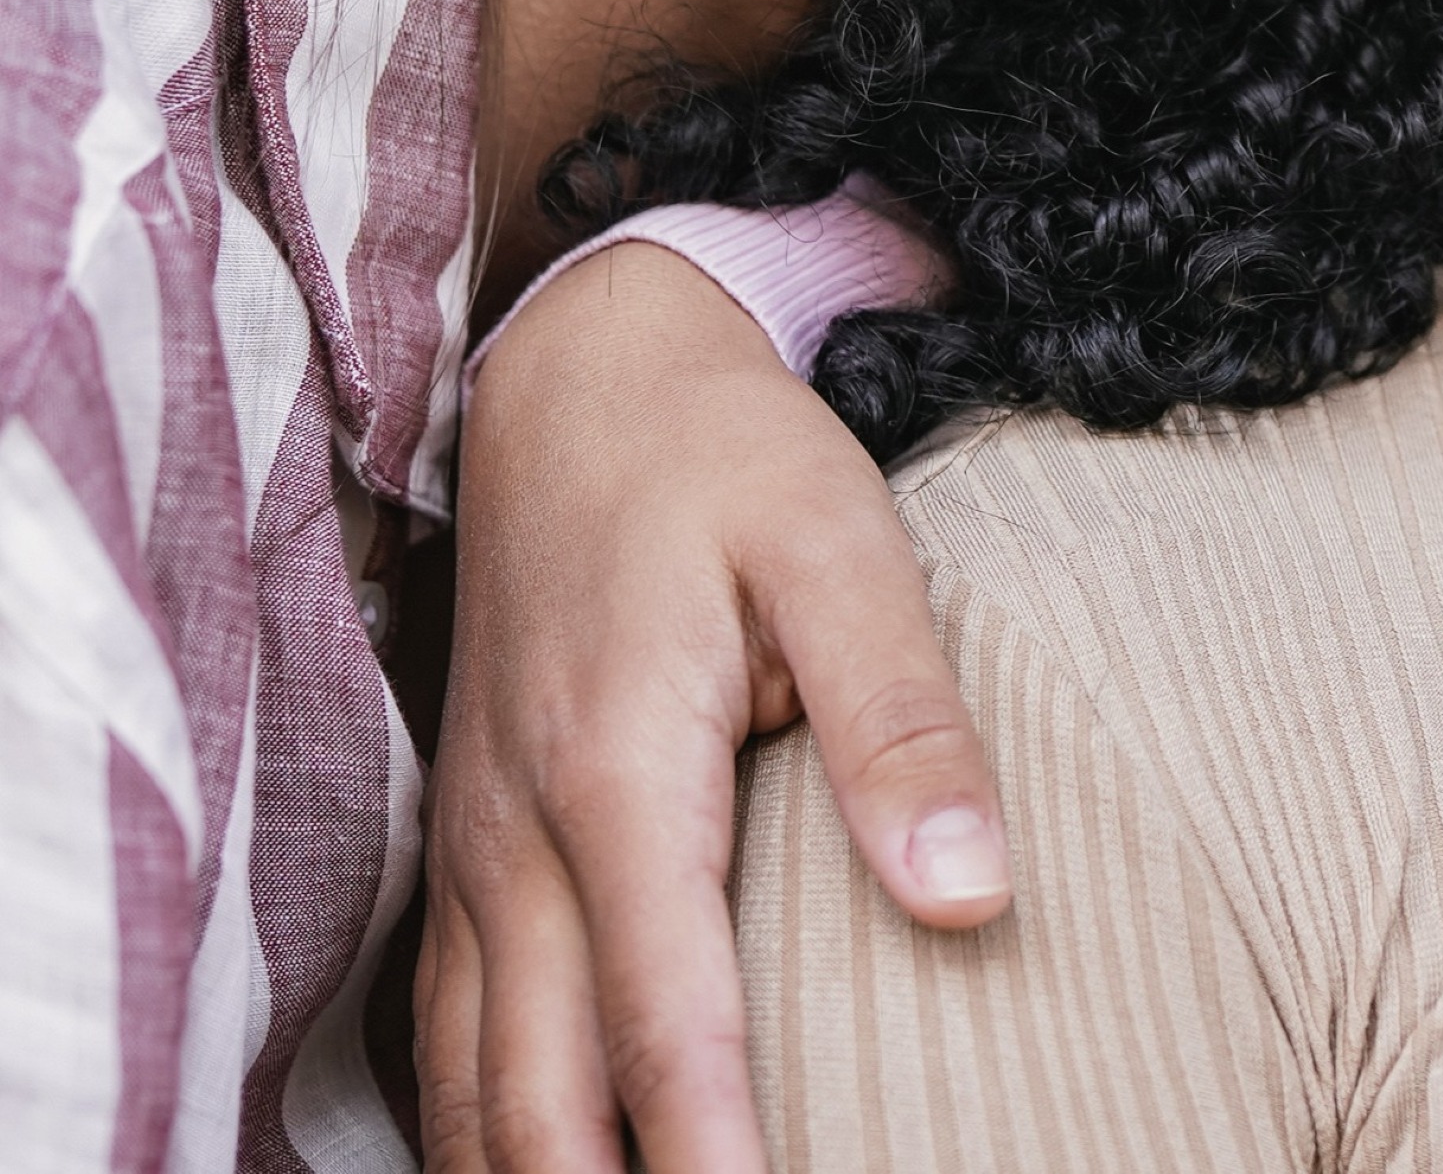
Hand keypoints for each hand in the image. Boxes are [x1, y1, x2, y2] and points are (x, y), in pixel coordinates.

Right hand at [418, 242, 1009, 1172]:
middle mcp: (518, 838)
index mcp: (617, 775)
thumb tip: (971, 892)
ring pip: (470, 1083)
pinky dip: (486, 1124)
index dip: (712, 1154)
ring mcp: (474, 849)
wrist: (582, 375)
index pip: (663, 1021)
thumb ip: (905, 722)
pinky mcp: (467, 844)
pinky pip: (444, 1032)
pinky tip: (543, 1169)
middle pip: (537, 1093)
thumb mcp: (842, 550)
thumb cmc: (725, 459)